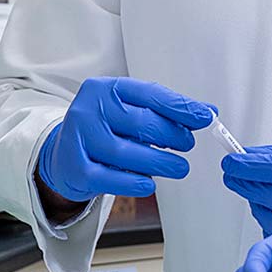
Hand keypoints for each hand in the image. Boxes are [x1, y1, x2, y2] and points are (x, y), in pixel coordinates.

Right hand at [36, 78, 214, 202]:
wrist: (63, 155)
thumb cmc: (105, 129)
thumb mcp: (131, 111)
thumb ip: (166, 110)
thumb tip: (208, 113)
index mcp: (105, 89)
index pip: (150, 94)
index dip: (181, 107)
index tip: (205, 117)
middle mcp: (89, 110)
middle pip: (142, 123)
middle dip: (172, 135)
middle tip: (187, 145)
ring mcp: (79, 139)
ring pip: (128, 153)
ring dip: (160, 162)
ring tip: (179, 167)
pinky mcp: (76, 168)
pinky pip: (112, 178)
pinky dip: (135, 182)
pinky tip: (150, 183)